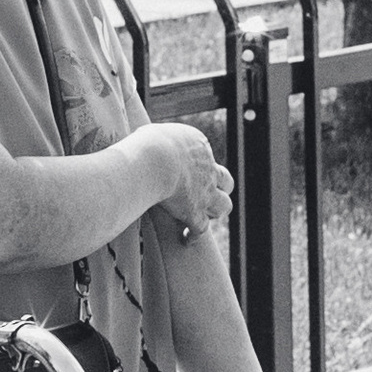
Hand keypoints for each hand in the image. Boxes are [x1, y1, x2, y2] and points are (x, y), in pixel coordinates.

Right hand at [144, 123, 231, 239]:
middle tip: (204, 195)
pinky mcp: (195, 212)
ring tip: (201, 216)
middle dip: (219, 189)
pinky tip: (185, 239)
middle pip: (226, 181)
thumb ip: (155, 139)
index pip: (205, 155)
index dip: (197, 165)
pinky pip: (200, 229)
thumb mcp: (153, 132)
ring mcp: (205, 193)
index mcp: (198, 146)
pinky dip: (194, 235)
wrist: (155, 160)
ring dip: (215, 212)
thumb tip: (145, 141)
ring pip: (223, 206)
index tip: (184, 171)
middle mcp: (207, 169)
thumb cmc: (148, 143)